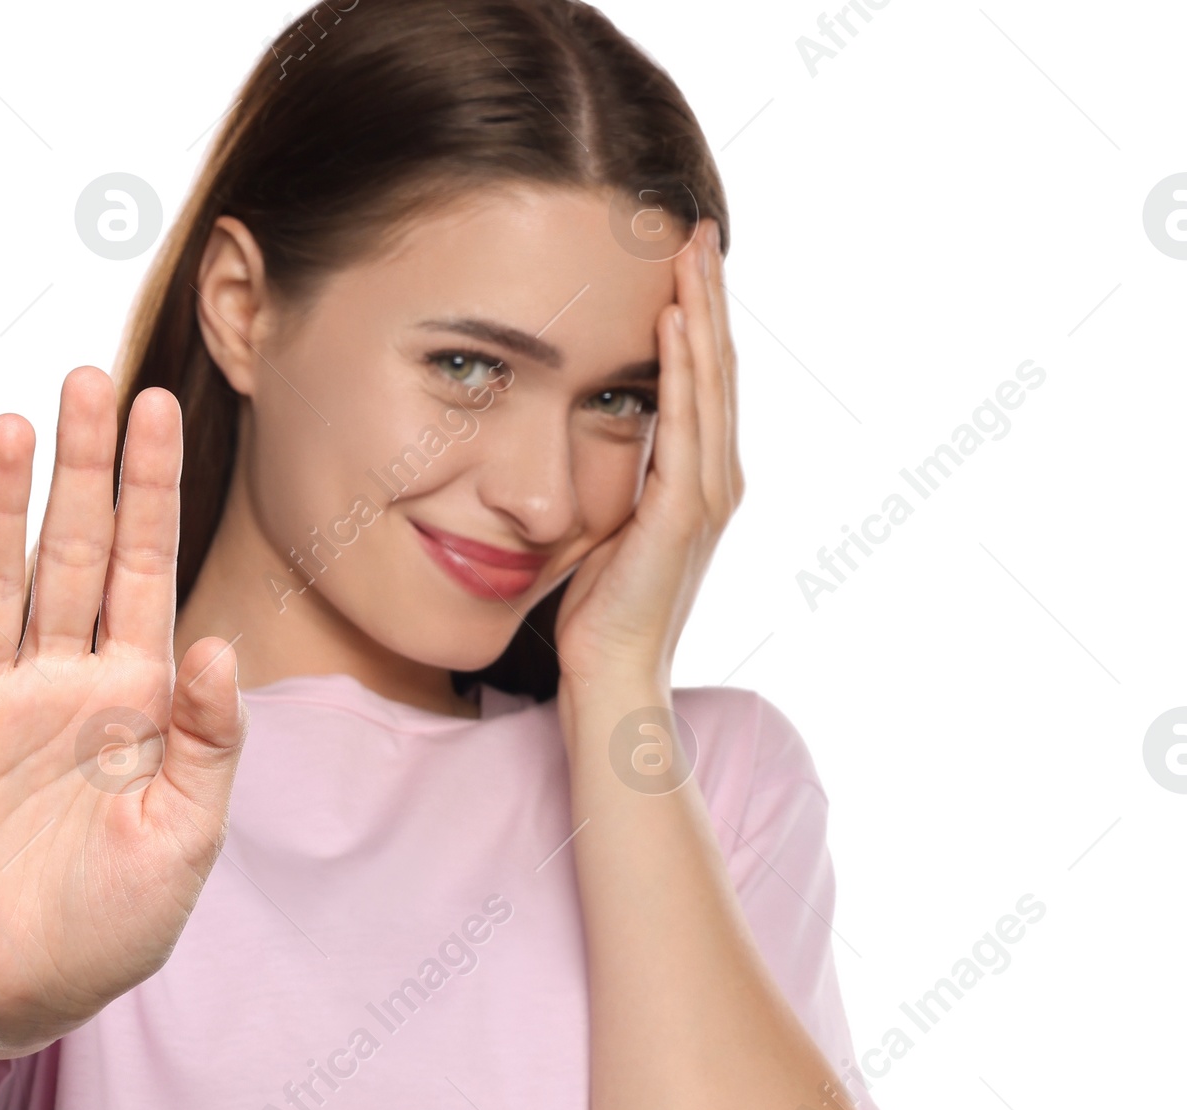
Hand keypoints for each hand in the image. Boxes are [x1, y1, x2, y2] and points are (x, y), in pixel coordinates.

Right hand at [0, 367, 245, 1057]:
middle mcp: (59, 685)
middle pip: (70, 557)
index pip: (145, 574)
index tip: (156, 408)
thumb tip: (217, 644)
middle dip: (78, 473)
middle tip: (85, 381)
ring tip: (9, 429)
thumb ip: (207, 741)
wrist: (31, 994)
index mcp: (132, 700)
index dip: (149, 492)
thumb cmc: (121, 920)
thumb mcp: (188, 836)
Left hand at [553, 217, 741, 696]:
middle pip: (717, 367)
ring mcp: (705, 499)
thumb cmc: (601, 616)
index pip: (704, 381)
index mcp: (701, 482)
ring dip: (701, 312)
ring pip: (709, 385)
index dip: (701, 317)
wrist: (614, 680)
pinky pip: (684, 428)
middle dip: (709, 294)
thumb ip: (620, 478)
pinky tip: (671, 323)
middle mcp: (716, 482)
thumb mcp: (610, 527)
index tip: (686, 255)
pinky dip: (679, 372)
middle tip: (698, 224)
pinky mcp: (681, 517)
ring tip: (691, 249)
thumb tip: (597, 430)